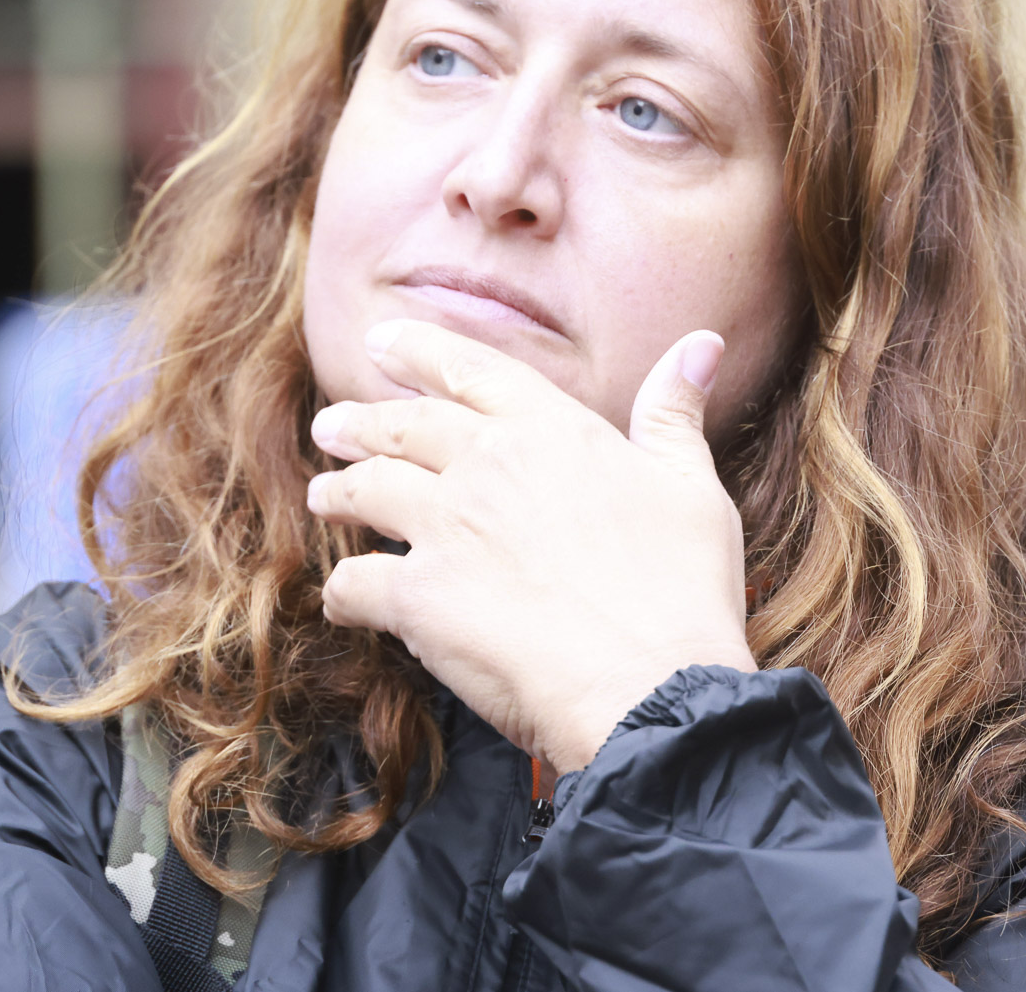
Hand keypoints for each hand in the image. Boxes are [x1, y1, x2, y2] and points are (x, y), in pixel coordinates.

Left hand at [307, 319, 756, 771]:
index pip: (471, 370)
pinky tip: (343, 599)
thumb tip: (699, 344)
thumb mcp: (692, 486)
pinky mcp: (418, 597)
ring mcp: (447, 528)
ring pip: (367, 492)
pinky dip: (343, 589)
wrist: (651, 684)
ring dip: (339, 493)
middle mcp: (488, 465)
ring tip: (326, 496)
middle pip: (403, 426)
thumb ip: (674, 413)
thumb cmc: (683, 590)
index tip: (384, 341)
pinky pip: (356, 581)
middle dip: (360, 422)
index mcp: (553, 430)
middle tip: (330, 425)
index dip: (421, 351)